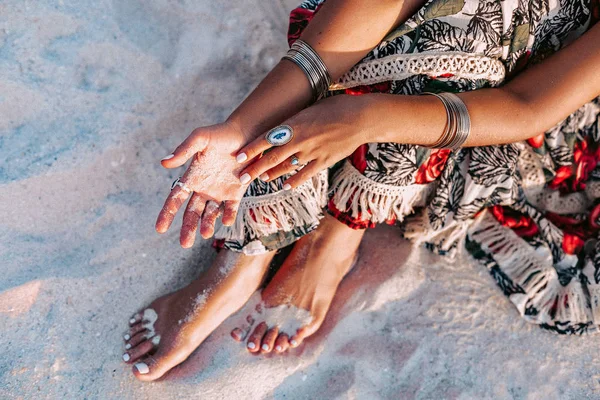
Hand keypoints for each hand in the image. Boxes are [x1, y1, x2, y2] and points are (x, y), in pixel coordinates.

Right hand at [156, 121, 249, 247]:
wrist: (247, 134)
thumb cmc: (221, 134)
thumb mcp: (200, 138)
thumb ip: (184, 150)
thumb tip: (164, 163)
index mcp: (192, 177)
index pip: (175, 199)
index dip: (167, 214)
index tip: (159, 229)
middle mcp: (204, 188)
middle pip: (191, 213)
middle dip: (187, 228)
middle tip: (184, 244)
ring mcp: (219, 192)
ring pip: (209, 215)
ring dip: (206, 225)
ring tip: (205, 234)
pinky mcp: (236, 193)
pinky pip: (230, 209)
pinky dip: (228, 216)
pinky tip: (226, 221)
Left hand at [235, 95, 372, 187]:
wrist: (361, 117)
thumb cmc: (336, 107)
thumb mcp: (310, 109)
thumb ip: (295, 121)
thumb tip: (281, 127)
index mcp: (295, 124)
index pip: (267, 138)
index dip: (252, 148)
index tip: (238, 156)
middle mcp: (301, 140)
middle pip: (272, 157)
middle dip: (255, 168)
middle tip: (242, 177)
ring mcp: (313, 152)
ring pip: (286, 167)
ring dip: (272, 174)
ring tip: (261, 179)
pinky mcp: (324, 161)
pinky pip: (305, 174)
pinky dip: (294, 181)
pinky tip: (285, 186)